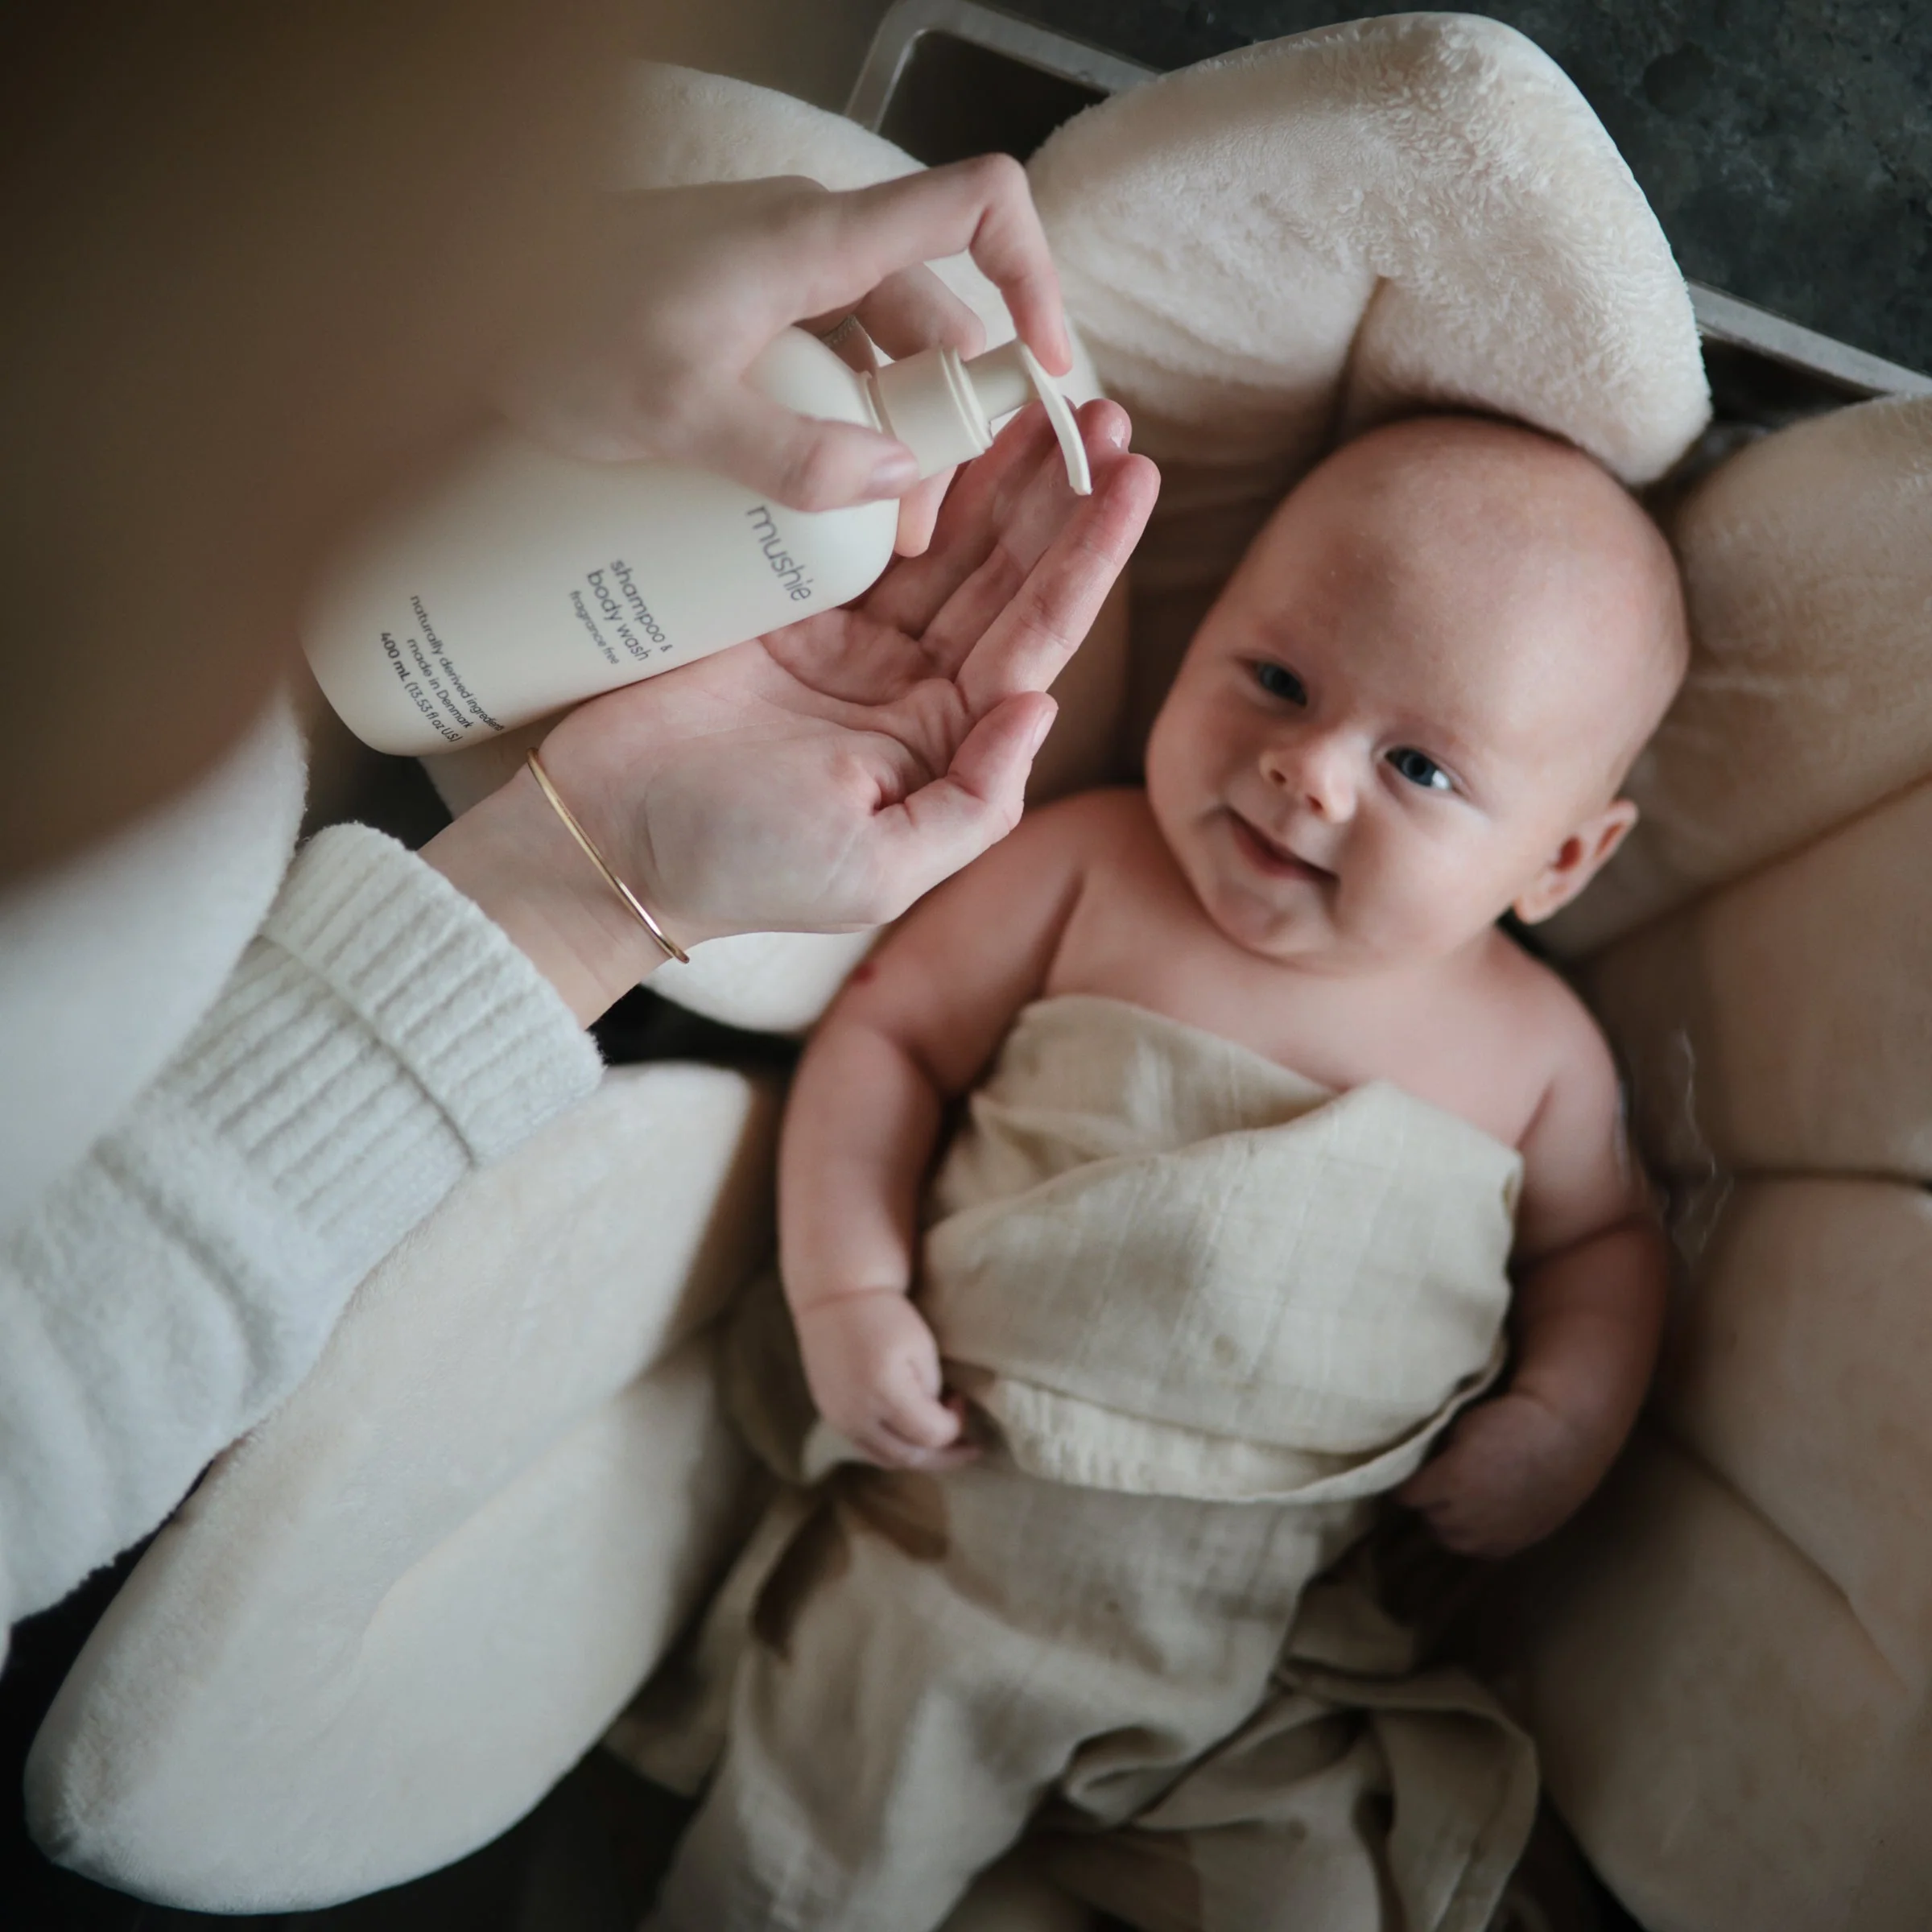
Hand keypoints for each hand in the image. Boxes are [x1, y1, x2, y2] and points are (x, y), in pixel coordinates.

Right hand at [422, 397, 1153, 1020]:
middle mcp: (912, 692)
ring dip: (994, 476)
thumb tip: (1041, 705)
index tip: (1132, 476)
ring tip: (1040, 396)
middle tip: (1101, 408)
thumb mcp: (875, 871)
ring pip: (942, 545)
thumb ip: (972, 803)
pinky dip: (900, 481)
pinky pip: (858, 534)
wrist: (603, 840)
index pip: (1035, 637)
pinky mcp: (785, 611)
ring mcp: (851, 647)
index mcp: (945, 746)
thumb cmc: (737, 869)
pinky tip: (936, 425)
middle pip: (1002, 576)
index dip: (1088, 556)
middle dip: (1057, 495)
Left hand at [497, 163, 1073, 554]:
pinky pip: (821, 357)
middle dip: (946, 419)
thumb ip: (790, 451)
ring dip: (889, 433)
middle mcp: (807, 242)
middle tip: (914, 526)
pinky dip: (836, 419)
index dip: (1038, 276)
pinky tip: (804, 490)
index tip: (1050, 373)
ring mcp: (770, 273)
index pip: (978, 205)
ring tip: (861, 532)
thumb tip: (897, 478)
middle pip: (932, 315)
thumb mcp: (673, 411)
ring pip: (876, 348)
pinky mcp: (734, 307)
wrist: (446, 288)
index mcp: (814, 240)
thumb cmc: (547, 329)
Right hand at [794, 1290, 976, 1470]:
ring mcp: (840, 1420)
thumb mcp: (921, 1349)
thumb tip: (937, 1420)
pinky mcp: (831, 1417)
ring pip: (888, 1459)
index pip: (931, 1434)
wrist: (834, 1298)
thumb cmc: (886, 1315)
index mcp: (884, 1392)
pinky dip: (895, 1449)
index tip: (961, 1400)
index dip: (955, 1424)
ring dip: (921, 1458)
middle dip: (946, 1455)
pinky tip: (913, 1439)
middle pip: (910, 1457)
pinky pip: (869, 1448)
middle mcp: (857, 1414)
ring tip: (946, 1449)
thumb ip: (931, 1392)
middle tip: (970, 1445)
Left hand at [1396, 1389, 1603, 1559]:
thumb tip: (1423, 1469)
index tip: (1404, 1476)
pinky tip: (1479, 1516)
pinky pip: (1480, 1548)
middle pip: (1428, 1517)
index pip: (1406, 1495)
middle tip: (1432, 1485)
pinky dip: (1473, 1534)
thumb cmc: (1511, 1421)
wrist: (1566, 1438)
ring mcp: (1492, 1535)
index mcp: (1449, 1483)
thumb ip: (1438, 1456)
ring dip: (1447, 1522)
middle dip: (1426, 1502)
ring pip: (1451, 1539)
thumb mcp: (1462, 1428)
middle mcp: (1467, 1517)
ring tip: (1453, 1502)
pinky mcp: (1515, 1543)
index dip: (1404, 1484)